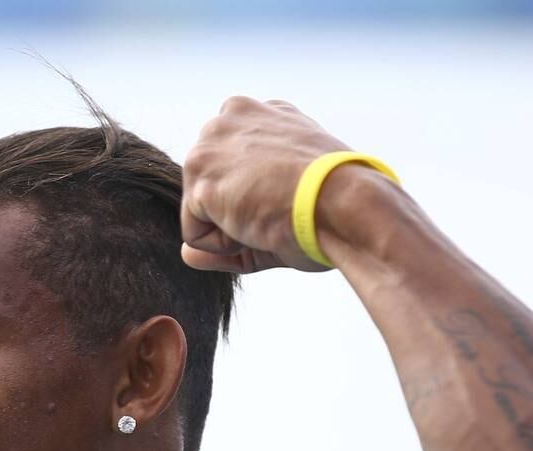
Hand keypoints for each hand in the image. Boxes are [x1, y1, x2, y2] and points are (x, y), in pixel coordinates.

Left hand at [181, 96, 353, 274]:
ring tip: (270, 213)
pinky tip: (257, 224)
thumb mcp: (281, 204)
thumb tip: (185, 254)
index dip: (254, 195)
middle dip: (237, 212)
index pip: (231, 166)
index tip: (288, 193)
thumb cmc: (333, 206)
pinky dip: (225, 246)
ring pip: (201, 212)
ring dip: (232, 229)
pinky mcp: (201, 181)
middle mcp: (230, 117)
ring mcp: (211, 146)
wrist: (347, 206)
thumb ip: (229, 225)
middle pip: (209, 187)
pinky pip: (197, 237)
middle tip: (281, 206)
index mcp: (260, 113)